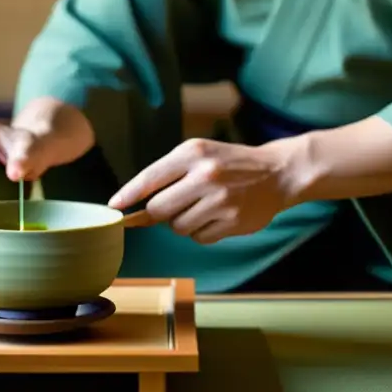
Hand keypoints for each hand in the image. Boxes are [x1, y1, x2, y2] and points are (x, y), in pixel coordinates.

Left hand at [107, 138, 294, 244]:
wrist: (277, 173)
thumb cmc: (229, 163)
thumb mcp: (199, 155)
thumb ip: (166, 175)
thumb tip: (133, 207)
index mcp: (192, 153)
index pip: (150, 178)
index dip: (128, 195)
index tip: (113, 208)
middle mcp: (205, 174)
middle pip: (158, 210)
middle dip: (159, 213)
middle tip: (174, 206)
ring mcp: (220, 199)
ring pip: (178, 227)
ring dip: (183, 223)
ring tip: (202, 207)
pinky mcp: (233, 221)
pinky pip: (199, 238)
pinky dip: (202, 232)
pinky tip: (217, 217)